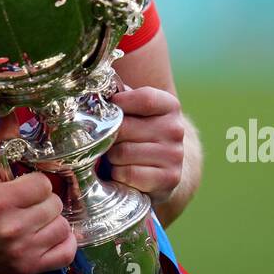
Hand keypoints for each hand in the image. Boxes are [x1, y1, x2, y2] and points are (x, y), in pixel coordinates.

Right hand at [0, 115, 77, 273]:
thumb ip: (4, 143)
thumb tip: (14, 111)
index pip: (43, 184)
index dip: (37, 184)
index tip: (26, 188)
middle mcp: (12, 227)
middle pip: (55, 204)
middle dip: (45, 202)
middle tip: (31, 205)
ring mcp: (22, 250)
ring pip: (62, 226)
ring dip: (53, 222)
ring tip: (38, 221)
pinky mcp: (29, 268)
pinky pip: (66, 253)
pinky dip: (63, 244)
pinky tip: (49, 236)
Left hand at [106, 84, 186, 209]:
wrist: (163, 167)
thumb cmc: (140, 133)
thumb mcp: (135, 111)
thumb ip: (121, 99)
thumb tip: (97, 94)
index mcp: (170, 106)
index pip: (144, 98)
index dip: (120, 103)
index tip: (108, 109)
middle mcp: (175, 129)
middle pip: (125, 127)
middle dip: (109, 135)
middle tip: (107, 139)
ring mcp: (174, 155)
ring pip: (123, 152)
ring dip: (112, 157)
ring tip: (115, 156)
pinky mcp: (169, 178)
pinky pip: (128, 173)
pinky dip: (118, 174)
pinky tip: (122, 171)